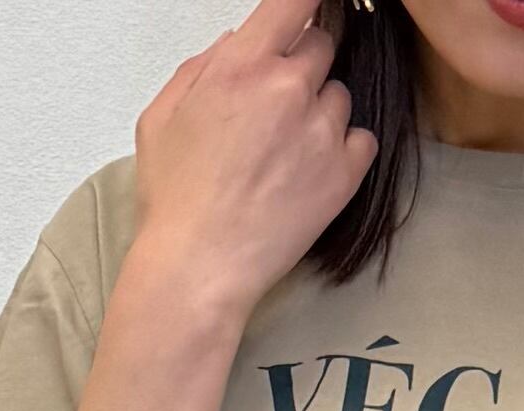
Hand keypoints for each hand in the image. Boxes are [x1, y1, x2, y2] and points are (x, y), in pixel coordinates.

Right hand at [131, 0, 378, 319]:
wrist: (199, 269)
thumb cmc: (176, 201)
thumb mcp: (162, 116)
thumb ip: (201, 67)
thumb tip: (235, 43)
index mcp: (241, 65)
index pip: (293, 0)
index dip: (303, 3)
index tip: (305, 9)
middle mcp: (288, 88)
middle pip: (320, 45)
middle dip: (302, 67)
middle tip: (278, 107)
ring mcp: (321, 130)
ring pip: (339, 95)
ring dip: (320, 112)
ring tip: (288, 154)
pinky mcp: (344, 173)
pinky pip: (361, 139)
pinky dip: (344, 150)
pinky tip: (312, 173)